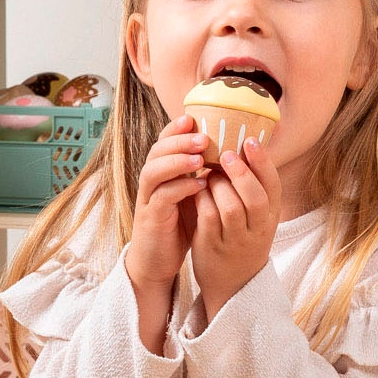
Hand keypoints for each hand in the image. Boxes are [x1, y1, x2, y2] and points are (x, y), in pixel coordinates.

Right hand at [125, 116, 209, 351]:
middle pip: (157, 151)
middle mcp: (151, 181)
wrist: (158, 259)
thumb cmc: (179, 224)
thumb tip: (229, 151)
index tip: (193, 118)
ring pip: (154, 171)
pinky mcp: (150, 217)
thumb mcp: (192, 194)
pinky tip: (198, 185)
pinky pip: (162, 197)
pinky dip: (180, 188)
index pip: (164, 142)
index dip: (175, 128)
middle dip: (179, 141)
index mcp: (162, 172)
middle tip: (202, 137)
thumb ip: (202, 173)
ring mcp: (148, 198)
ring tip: (200, 159)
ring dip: (177, 162)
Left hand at [191, 136, 281, 322]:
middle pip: (255, 197)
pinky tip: (197, 191)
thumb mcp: (257, 216)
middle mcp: (258, 228)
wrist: (233, 282)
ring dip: (218, 186)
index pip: (273, 185)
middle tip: (226, 154)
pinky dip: (202, 200)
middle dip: (241, 173)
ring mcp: (236, 239)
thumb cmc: (243, 237)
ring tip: (209, 174)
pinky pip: (208, 218)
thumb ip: (253, 186)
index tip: (250, 140)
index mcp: (271, 215)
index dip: (263, 161)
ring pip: (230, 207)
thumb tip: (244, 143)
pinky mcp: (214, 246)